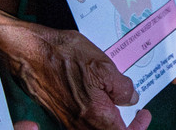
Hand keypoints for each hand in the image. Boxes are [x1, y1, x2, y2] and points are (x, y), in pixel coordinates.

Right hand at [0, 2, 148, 129]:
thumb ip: (122, 87)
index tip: (145, 115)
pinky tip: (99, 95)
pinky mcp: (61, 115)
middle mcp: (81, 125)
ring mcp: (69, 122)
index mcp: (97, 116)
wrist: (30, 53)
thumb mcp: (103, 65)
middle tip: (135, 112)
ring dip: (110, 120)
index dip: (139, 127)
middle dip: (125, 126)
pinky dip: (96, 115)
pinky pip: (83, 123)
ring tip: (117, 100)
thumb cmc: (62, 55)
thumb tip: (132, 98)